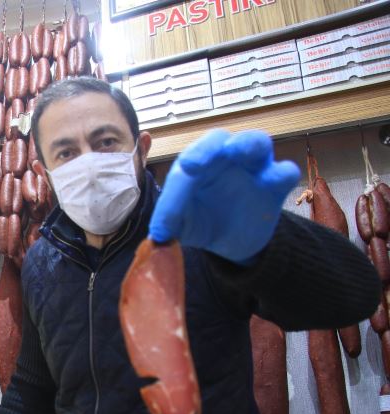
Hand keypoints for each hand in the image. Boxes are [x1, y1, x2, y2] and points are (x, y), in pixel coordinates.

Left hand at [149, 129, 299, 264]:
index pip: (190, 159)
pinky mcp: (275, 186)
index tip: (185, 170)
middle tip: (196, 162)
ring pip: (256, 142)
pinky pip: (285, 171)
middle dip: (208, 146)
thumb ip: (171, 223)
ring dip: (248, 144)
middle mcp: (224, 159)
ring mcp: (251, 168)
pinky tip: (277, 179)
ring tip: (239, 151)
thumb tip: (158, 234)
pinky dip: (282, 172)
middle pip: (219, 139)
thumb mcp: (183, 225)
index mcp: (197, 165)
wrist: (230, 245)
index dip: (186, 166)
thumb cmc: (202, 222)